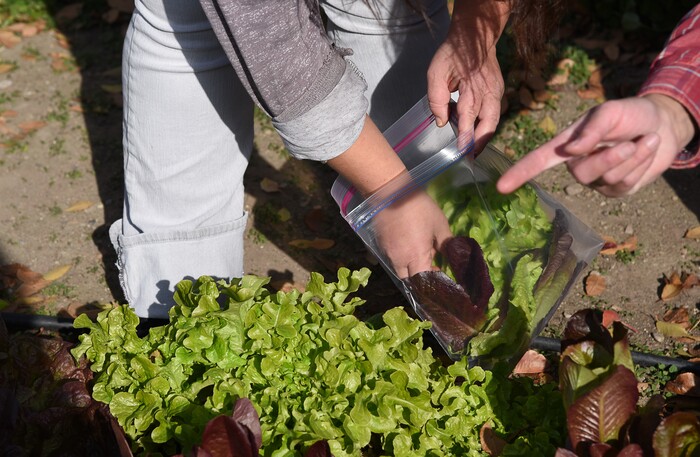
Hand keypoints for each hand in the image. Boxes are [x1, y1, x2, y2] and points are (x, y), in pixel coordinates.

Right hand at [371, 189, 451, 278]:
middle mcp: (399, 260)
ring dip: (409, 267)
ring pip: (399, 269)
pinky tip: (405, 243)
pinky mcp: (380, 245)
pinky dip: (400, 257)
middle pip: (408, 280)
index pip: (423, 281)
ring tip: (417, 251)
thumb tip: (451, 256)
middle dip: (419, 277)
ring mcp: (387, 253)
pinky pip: (391, 258)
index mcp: (416, 256)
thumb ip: (446, 244)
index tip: (438, 270)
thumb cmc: (420, 208)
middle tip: (428, 264)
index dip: (432, 280)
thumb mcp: (439, 224)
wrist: (392, 192)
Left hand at [427, 0, 508, 152]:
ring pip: (493, 120)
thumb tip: (441, 122)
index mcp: (472, 88)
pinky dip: (485, 123)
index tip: (462, 152)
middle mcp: (488, 92)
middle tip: (469, 157)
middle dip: (479, 143)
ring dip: (483, 135)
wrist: (475, 34)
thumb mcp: (436, 72)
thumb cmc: (452, 53)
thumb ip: (436, 99)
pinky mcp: (498, 90)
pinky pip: (493, 112)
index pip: (468, 118)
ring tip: (472, 149)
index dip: (465, 137)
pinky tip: (474, 129)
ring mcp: (496, 91)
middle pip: (488, 124)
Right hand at [497, 94, 695, 196]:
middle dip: (610, 157)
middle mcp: (577, 164)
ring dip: (632, 158)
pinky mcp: (616, 189)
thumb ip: (591, 129)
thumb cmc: (630, 114)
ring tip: (641, 141)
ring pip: (607, 178)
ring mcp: (596, 180)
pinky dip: (641, 164)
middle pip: (582, 173)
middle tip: (631, 141)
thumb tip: (571, 152)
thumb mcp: (610, 111)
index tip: (501, 186)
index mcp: (567, 144)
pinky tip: (645, 150)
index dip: (520, 173)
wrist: (662, 125)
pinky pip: (624, 184)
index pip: (539, 160)